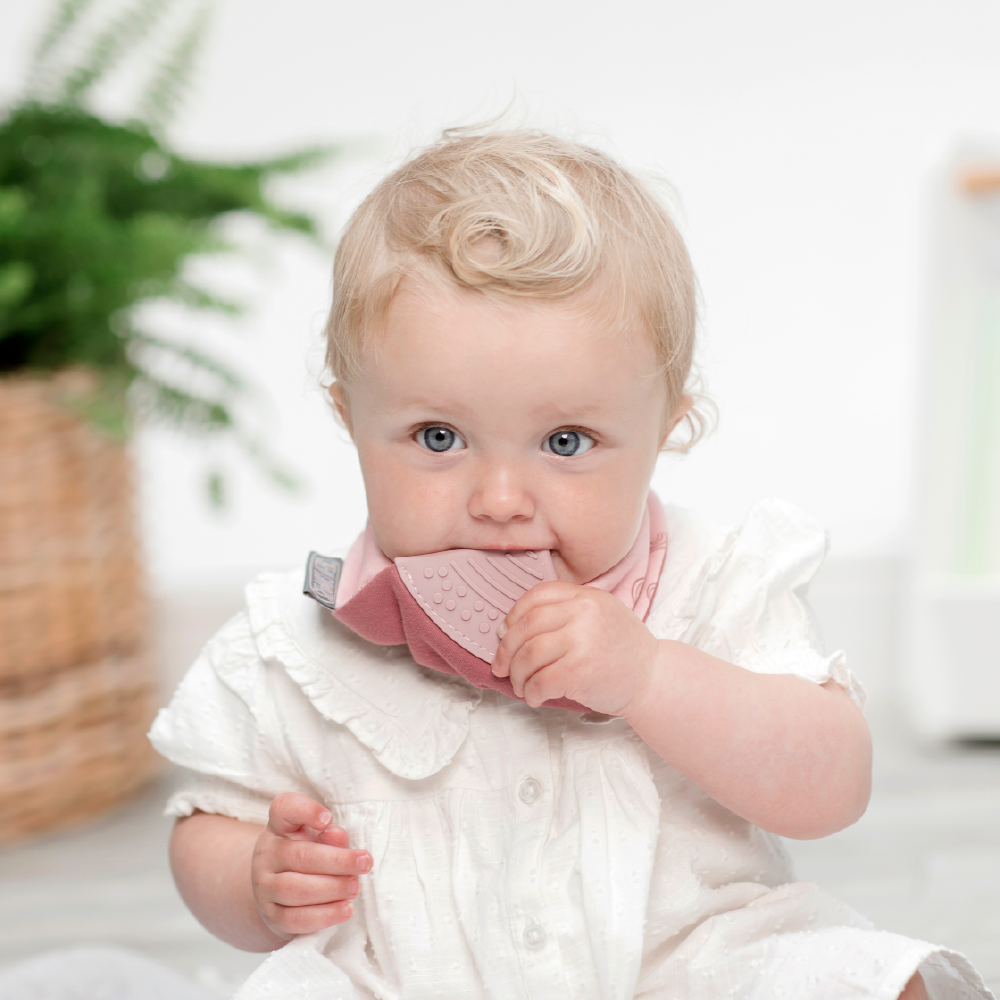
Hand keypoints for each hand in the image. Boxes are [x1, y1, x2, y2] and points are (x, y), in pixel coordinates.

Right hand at [251, 792, 371, 940]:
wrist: (279, 891)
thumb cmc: (307, 855)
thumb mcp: (318, 838)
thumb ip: (330, 836)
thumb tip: (337, 836)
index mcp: (279, 827)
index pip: (284, 809)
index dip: (306, 811)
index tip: (328, 818)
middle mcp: (267, 854)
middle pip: (300, 856)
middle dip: (338, 861)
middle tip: (365, 863)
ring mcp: (265, 887)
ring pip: (295, 890)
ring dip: (332, 889)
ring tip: (355, 887)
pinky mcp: (272, 916)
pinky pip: (296, 919)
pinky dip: (324, 916)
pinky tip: (345, 910)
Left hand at [492, 581, 658, 714]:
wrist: (654, 678)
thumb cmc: (621, 650)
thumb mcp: (600, 614)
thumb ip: (565, 612)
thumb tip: (509, 628)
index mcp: (586, 596)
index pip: (537, 596)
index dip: (513, 616)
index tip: (504, 633)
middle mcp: (584, 613)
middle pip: (526, 626)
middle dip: (506, 650)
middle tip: (501, 666)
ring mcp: (582, 641)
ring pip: (529, 655)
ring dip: (517, 675)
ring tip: (521, 686)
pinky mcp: (580, 671)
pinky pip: (540, 681)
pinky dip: (531, 692)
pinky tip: (534, 697)